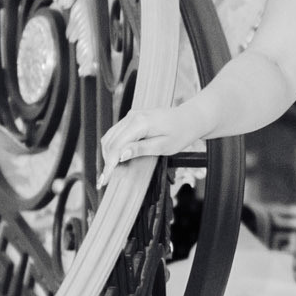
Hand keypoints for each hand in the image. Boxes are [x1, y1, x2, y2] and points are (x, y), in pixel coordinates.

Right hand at [101, 91, 217, 170]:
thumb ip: (141, 149)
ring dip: (109, 154)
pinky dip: (114, 146)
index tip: (104, 180)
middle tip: (107, 179)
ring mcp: (131, 115)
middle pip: (110, 141)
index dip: (109, 164)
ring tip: (112, 171)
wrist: (190, 118)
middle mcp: (132, 116)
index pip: (116, 146)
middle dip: (107, 160)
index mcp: (140, 122)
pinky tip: (117, 159)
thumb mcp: (164, 146)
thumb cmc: (181, 133)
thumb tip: (121, 155)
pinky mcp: (132, 118)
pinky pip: (117, 133)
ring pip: (110, 136)